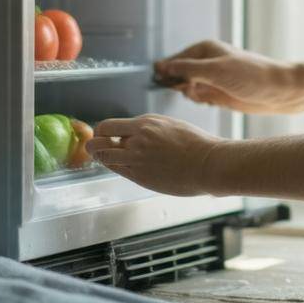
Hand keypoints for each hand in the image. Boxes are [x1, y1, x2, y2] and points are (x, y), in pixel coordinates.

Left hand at [88, 114, 224, 196]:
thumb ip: (147, 128)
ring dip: (101, 157)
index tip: (103, 134)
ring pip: (105, 159)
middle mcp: (136, 141)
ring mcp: (137, 161)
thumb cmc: (195, 143)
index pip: (107, 126)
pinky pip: (119, 171)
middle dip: (95, 144)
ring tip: (101, 157)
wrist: (208, 164)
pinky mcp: (141, 178)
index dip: (101, 131)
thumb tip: (132, 131)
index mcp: (144, 124)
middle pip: (100, 143)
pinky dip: (115, 167)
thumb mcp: (168, 124)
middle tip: (95, 146)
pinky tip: (119, 165)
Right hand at [154, 40, 300, 113]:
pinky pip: (199, 98)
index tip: (164, 82)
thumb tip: (162, 67)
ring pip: (187, 89)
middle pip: (178, 75)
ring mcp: (211, 79)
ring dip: (192, 94)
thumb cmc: (251, 75)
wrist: (278, 92)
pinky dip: (201, 101)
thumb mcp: (215, 70)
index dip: (167, 72)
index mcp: (204, 50)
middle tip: (195, 89)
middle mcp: (206, 63)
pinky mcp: (217, 94)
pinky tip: (212, 102)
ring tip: (207, 96)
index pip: (174, 60)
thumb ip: (187, 68)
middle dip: (182, 85)